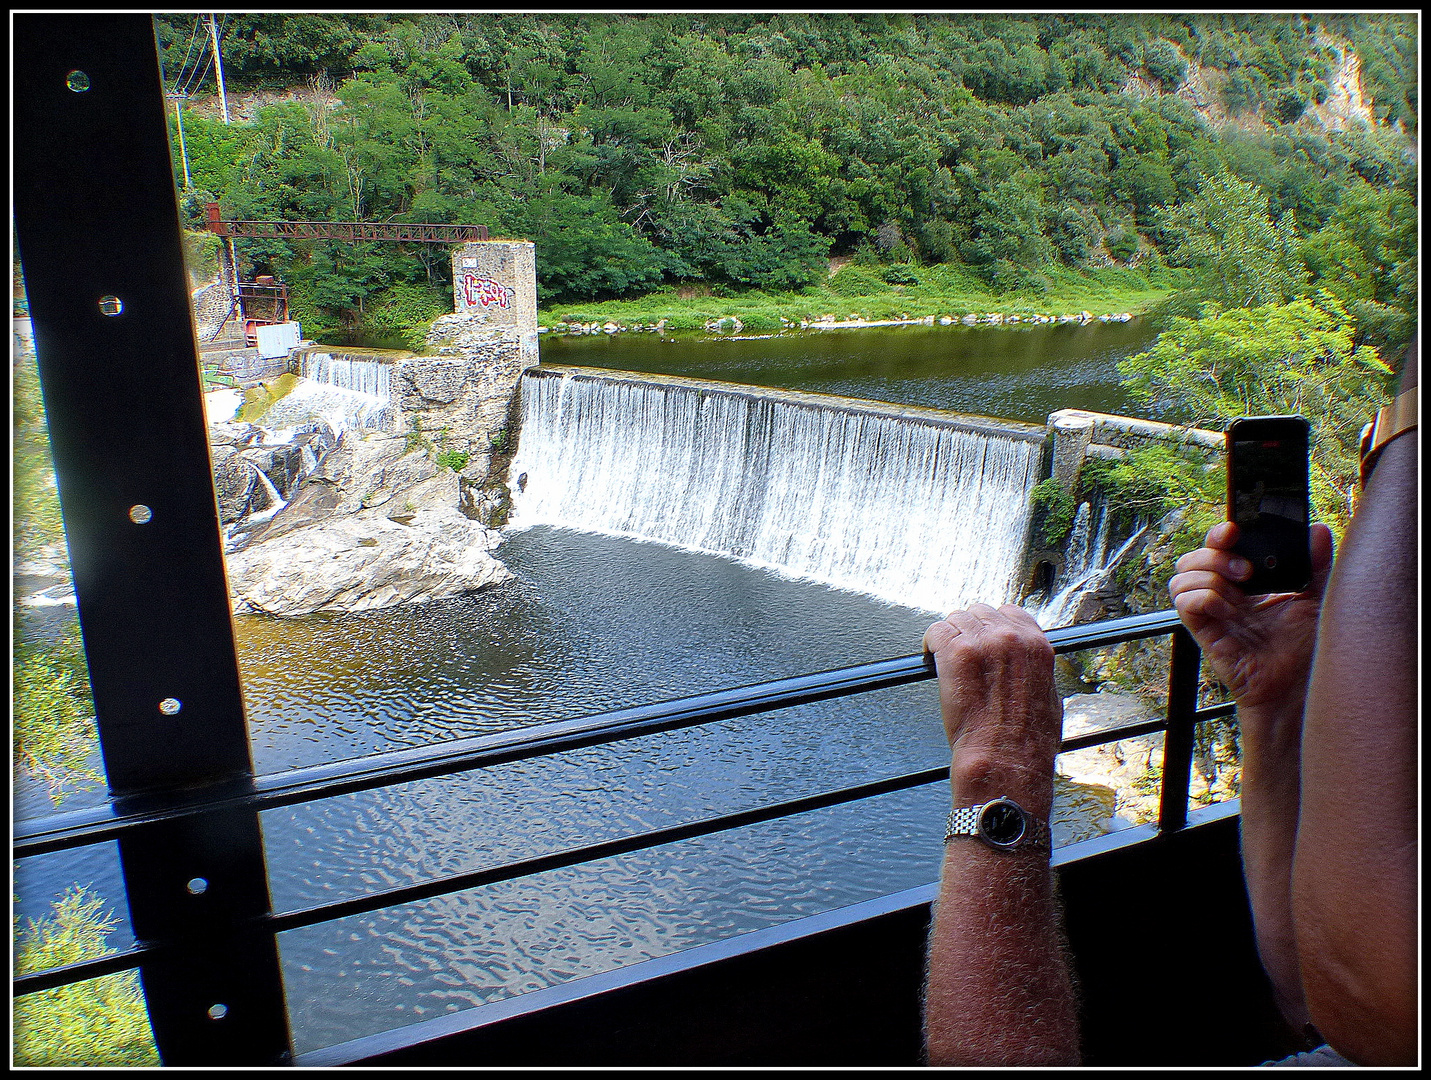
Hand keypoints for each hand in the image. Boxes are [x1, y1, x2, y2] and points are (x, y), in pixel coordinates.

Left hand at [923, 604, 1061, 815]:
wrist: (1005, 758)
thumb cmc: (1027, 741)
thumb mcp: (1049, 697)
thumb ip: (1036, 672)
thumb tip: (1026, 668)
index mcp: (1037, 646)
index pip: (1010, 613)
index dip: (993, 626)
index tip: (983, 637)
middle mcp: (1012, 637)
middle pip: (980, 613)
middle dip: (970, 630)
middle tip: (962, 651)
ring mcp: (983, 642)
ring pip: (957, 619)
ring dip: (950, 636)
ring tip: (945, 656)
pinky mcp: (957, 653)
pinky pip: (937, 631)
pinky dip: (931, 642)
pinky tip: (930, 657)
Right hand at [1169, 520, 1332, 708]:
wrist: (1298, 685)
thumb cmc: (1304, 647)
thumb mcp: (1316, 597)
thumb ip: (1316, 564)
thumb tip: (1318, 531)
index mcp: (1245, 583)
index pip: (1218, 548)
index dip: (1219, 535)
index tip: (1234, 530)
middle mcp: (1223, 595)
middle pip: (1192, 559)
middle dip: (1214, 554)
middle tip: (1246, 569)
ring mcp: (1211, 614)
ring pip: (1181, 579)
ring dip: (1208, 576)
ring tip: (1238, 591)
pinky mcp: (1204, 633)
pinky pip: (1185, 605)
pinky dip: (1203, 598)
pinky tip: (1228, 609)